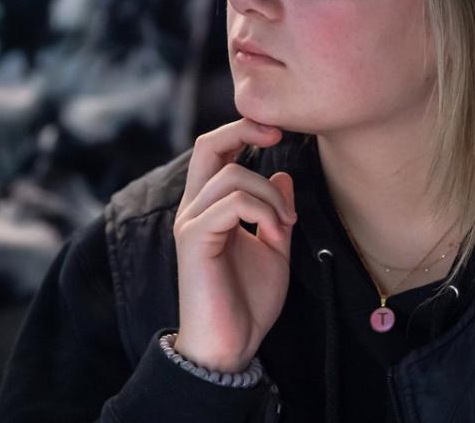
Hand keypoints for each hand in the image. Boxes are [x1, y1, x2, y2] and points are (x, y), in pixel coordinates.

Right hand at [172, 119, 296, 371]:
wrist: (231, 345)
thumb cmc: (248, 302)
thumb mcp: (274, 249)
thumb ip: (276, 213)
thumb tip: (283, 174)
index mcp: (210, 208)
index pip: (215, 151)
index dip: (243, 130)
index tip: (279, 132)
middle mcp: (194, 209)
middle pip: (208, 146)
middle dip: (245, 130)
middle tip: (279, 135)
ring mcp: (191, 223)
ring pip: (231, 176)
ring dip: (270, 195)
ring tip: (284, 225)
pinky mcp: (193, 240)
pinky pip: (230, 203)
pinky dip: (262, 211)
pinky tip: (276, 234)